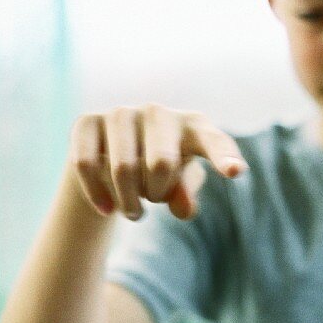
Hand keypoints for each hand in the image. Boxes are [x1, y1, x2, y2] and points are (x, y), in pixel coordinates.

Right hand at [69, 104, 247, 219]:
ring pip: (123, 168)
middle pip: (161, 164)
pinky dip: (99, 196)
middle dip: (156, 194)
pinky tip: (107, 209)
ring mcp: (121, 113)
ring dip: (129, 202)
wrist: (110, 158)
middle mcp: (159, 112)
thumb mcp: (178, 188)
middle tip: (153, 199)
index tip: (235, 172)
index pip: (213, 142)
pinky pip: (87, 165)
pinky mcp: (87, 121)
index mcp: (194, 126)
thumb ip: (186, 197)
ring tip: (134, 211)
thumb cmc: (159, 173)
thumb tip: (183, 209)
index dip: (224, 157)